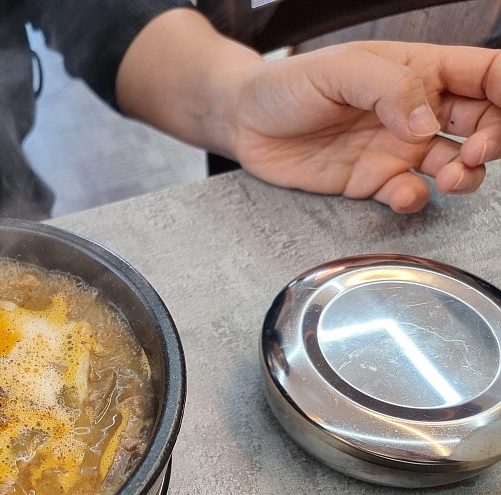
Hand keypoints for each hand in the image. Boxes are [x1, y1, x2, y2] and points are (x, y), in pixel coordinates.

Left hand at [117, 9, 500, 213]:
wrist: (244, 122)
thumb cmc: (288, 84)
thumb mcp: (340, 69)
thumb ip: (390, 88)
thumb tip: (428, 122)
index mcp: (420, 71)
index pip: (488, 74)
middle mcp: (418, 111)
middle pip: (487, 123)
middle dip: (497, 140)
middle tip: (478, 152)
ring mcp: (397, 148)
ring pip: (458, 164)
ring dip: (467, 175)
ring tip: (450, 177)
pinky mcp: (372, 181)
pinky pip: (410, 194)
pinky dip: (416, 200)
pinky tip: (402, 193)